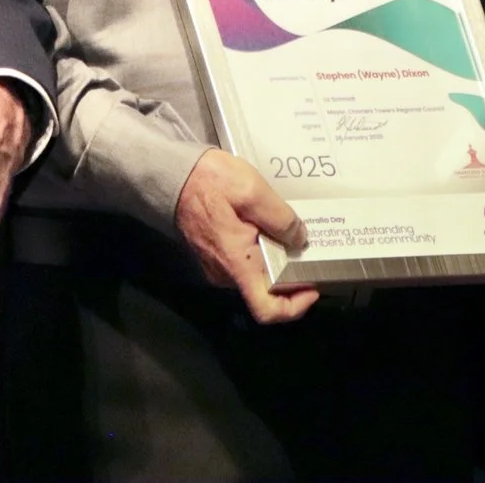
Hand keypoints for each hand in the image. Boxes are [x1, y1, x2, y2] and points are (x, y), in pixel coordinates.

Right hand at [173, 149, 317, 325]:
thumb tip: (299, 239)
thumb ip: (280, 218)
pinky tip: (268, 225)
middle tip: (308, 249)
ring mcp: (217, 265)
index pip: (266, 309)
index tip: (312, 288)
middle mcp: (225, 273)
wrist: (172, 174)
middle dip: (290, 274)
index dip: (294, 307)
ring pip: (255, 274)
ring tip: (290, 231)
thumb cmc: (209, 181)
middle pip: (265, 290)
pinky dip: (261, 250)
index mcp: (237, 264)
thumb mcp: (252, 190)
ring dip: (275, 259)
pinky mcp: (213, 254)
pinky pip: (242, 261)